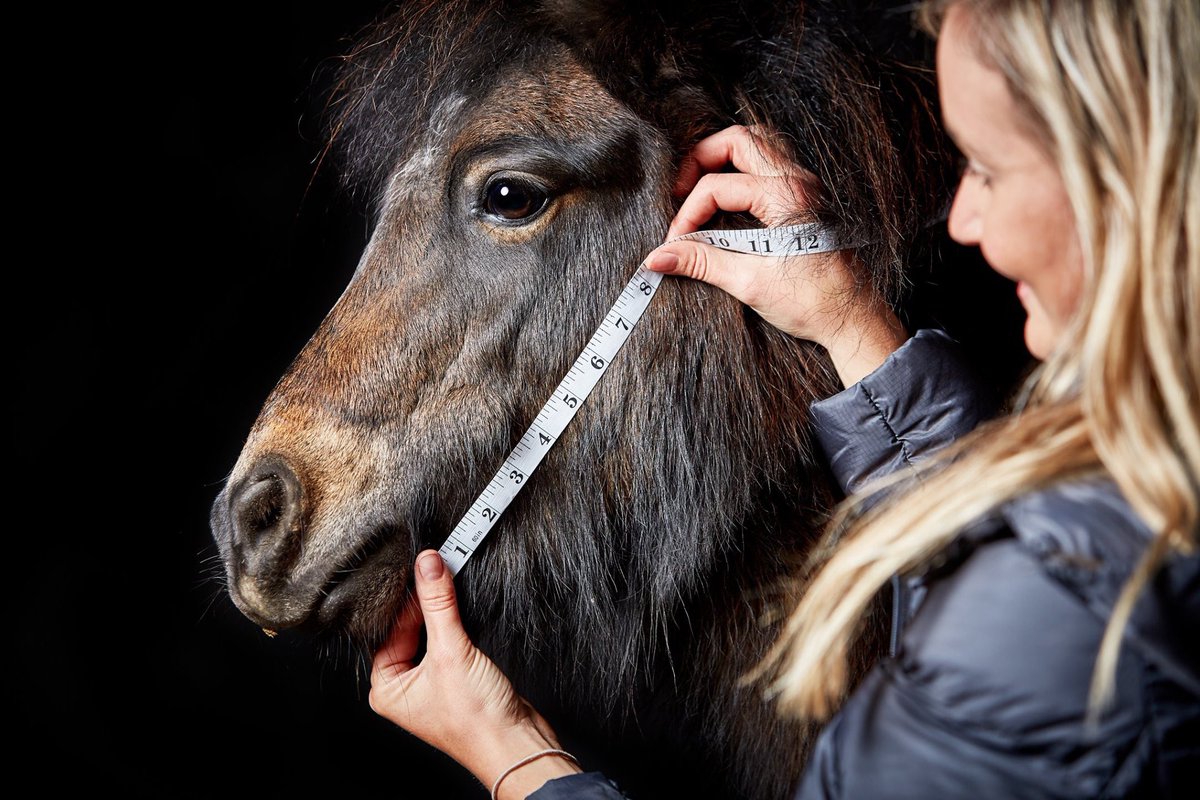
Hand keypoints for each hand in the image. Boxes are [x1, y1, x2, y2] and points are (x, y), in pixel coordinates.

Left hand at [370, 551, 580, 798]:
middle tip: (437, 571)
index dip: (406, 600)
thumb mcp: (451, 652)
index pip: (388, 630)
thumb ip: (438, 604)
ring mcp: (431, 684)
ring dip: (442, 612)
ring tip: (450, 586)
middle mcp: (405, 688)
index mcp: (386, 689)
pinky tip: (464, 610)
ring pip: (431, 634)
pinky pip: (450, 642)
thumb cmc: (476, 721)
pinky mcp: (457, 678)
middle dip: (425, 604)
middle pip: (409, 630)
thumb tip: (428, 565)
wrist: (516, 743)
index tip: (421, 569)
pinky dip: (457, 624)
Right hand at [647, 125, 906, 385]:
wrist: (853, 320)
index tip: (675, 243)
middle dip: (701, 159)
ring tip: (701, 189)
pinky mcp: (807, 200)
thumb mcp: (750, 283)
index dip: (688, 213)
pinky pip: (771, 165)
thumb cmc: (813, 303)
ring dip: (724, 160)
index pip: (718, 186)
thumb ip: (701, 263)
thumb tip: (658, 257)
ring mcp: (806, 187)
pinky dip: (743, 171)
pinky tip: (729, 201)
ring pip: (758, 145)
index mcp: (786, 197)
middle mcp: (798, 182)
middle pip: (739, 140)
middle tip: (681, 192)